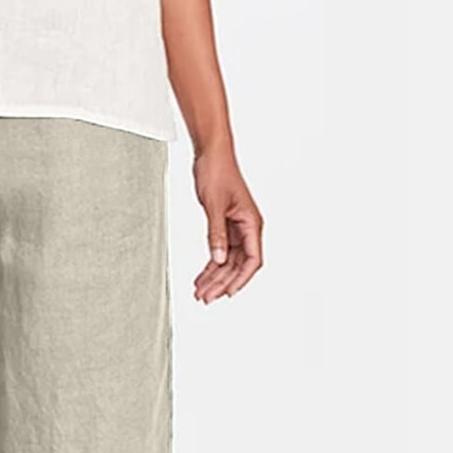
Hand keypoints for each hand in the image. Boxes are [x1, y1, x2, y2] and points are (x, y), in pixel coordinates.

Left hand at [192, 149, 262, 302]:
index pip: (252, 260)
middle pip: (237, 265)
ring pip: (227, 262)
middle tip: (205, 297)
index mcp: (252, 223)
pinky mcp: (225, 227)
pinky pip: (219, 253)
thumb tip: (219, 259)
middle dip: (221, 283)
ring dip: (214, 278)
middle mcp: (247, 228)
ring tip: (200, 292)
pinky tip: (200, 278)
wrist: (211, 155)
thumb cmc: (218, 172)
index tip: (228, 293)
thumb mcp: (214, 206)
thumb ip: (217, 234)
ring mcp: (236, 229)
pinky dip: (210, 267)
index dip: (241, 279)